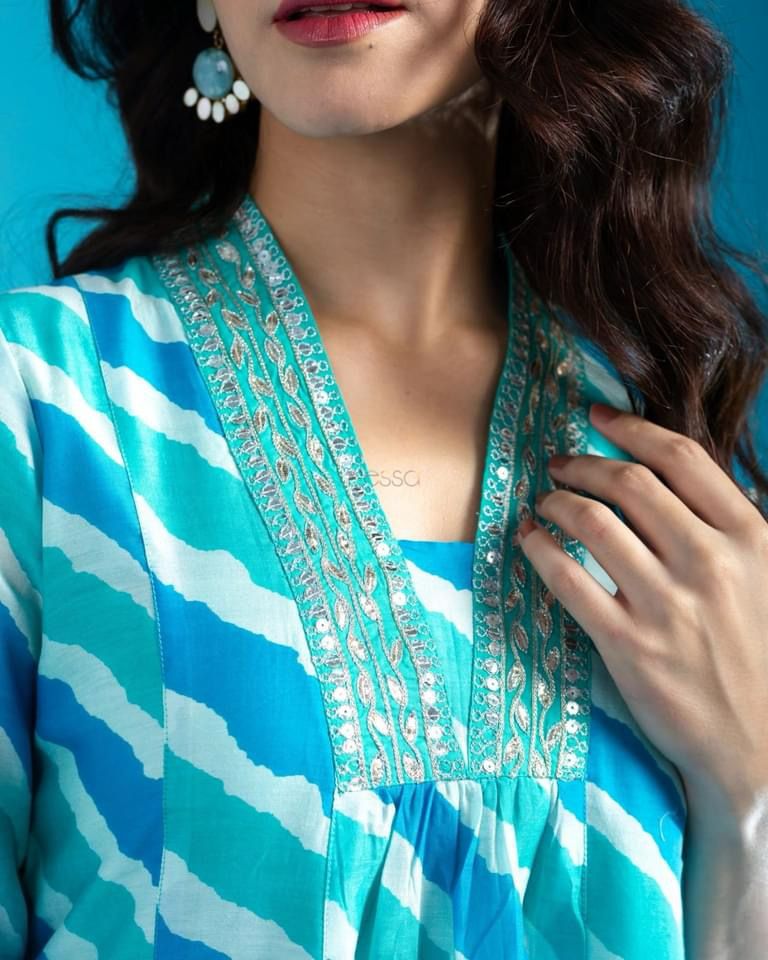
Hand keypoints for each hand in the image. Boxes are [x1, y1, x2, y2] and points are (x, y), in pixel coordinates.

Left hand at [515, 402, 767, 821]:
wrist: (760, 744)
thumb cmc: (757, 652)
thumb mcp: (765, 576)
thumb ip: (725, 525)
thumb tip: (665, 475)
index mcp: (749, 537)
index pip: (682, 459)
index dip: (631, 428)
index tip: (596, 416)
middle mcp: (709, 563)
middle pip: (629, 484)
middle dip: (584, 463)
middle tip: (559, 463)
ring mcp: (667, 605)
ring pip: (593, 523)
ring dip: (557, 502)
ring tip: (543, 502)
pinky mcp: (628, 646)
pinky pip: (568, 580)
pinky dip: (539, 550)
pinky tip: (529, 539)